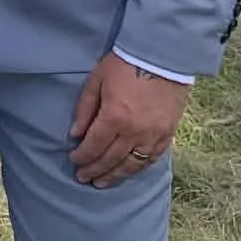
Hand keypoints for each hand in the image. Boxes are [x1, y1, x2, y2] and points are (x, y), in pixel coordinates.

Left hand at [69, 55, 188, 188]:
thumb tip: (75, 134)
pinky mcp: (167, 135)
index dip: (82, 156)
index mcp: (114, 117)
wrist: (161, 57)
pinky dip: (137, 168)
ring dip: (115, 176)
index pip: (94, 146)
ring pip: (131, 165)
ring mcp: (153, 135)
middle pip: (111, 159)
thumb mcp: (97, 80)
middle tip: (83, 178)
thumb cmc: (125, 65)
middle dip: (95, 170)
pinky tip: (127, 172)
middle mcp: (134, 131)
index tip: (74, 160)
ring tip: (101, 182)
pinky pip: (151, 159)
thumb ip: (85, 109)